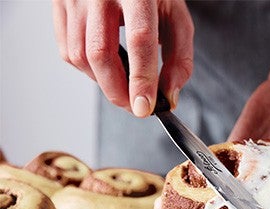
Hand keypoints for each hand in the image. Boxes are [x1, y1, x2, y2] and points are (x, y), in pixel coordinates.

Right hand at [52, 0, 192, 115]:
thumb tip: (169, 96)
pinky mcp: (60, 6)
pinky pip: (68, 51)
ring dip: (103, 82)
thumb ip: (179, 57)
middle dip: (118, 91)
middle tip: (136, 106)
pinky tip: (106, 67)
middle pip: (100, 53)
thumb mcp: (176, 17)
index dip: (142, 78)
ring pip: (80, 56)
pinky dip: (88, 70)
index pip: (139, 39)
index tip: (145, 108)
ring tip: (124, 84)